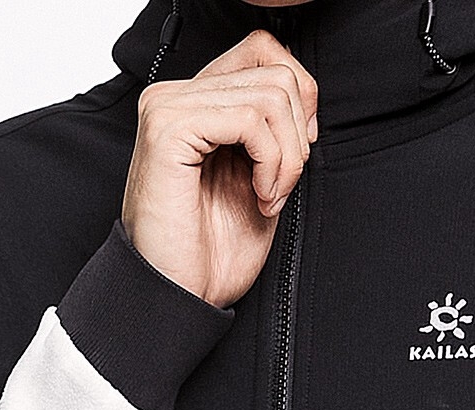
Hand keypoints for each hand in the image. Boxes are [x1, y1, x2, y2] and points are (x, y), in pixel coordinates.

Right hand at [120, 29, 317, 308]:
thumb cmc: (214, 248)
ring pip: (270, 96)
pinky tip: (260, 197)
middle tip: (281, 187)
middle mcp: (178, 95)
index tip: (300, 152)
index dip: (300, 97)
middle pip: (276, 73)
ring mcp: (169, 107)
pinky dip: (272, 164)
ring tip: (269, 197)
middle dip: (298, 139)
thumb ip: (275, 135)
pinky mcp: (169, 129)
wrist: (181, 292)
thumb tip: (305, 104)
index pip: (264, 51)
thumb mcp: (261, 179)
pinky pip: (250, 120)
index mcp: (199, 103)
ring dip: (287, 158)